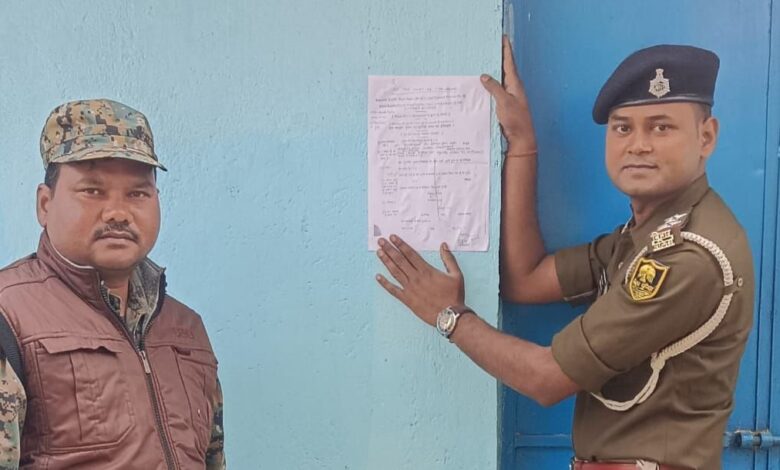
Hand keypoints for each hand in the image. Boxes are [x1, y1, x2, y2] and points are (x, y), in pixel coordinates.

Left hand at [375, 235, 464, 325]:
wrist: (450, 315)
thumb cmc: (454, 296)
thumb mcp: (456, 275)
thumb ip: (448, 259)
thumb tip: (443, 245)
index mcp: (427, 271)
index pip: (410, 254)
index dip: (400, 245)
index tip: (393, 237)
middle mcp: (416, 278)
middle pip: (400, 260)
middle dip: (389, 249)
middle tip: (381, 241)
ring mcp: (410, 289)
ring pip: (395, 272)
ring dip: (386, 261)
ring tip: (379, 252)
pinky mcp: (407, 300)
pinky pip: (393, 290)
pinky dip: (385, 283)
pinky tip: (378, 277)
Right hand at [481, 35, 536, 156]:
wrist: (521, 138)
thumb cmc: (516, 120)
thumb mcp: (504, 102)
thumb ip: (494, 88)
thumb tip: (484, 76)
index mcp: (515, 84)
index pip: (509, 63)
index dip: (506, 50)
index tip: (503, 38)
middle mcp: (512, 88)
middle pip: (504, 69)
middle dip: (498, 58)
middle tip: (489, 47)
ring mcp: (508, 96)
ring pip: (499, 81)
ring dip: (492, 72)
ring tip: (482, 63)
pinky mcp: (504, 105)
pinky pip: (495, 91)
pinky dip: (489, 86)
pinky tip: (481, 86)